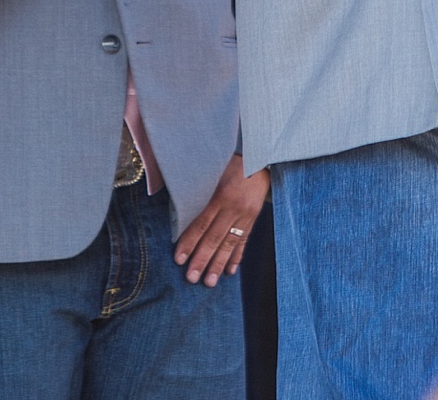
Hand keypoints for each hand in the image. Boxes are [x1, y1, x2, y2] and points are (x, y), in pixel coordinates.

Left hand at [174, 153, 267, 287]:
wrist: (261, 154)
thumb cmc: (230, 160)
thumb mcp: (213, 168)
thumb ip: (198, 187)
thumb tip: (176, 204)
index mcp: (221, 195)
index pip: (202, 223)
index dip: (189, 242)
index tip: (179, 259)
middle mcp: (235, 207)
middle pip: (215, 238)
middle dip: (202, 259)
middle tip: (191, 278)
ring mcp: (246, 214)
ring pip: (230, 243)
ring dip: (219, 264)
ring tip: (209, 282)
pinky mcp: (253, 218)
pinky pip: (244, 240)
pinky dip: (237, 256)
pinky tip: (230, 271)